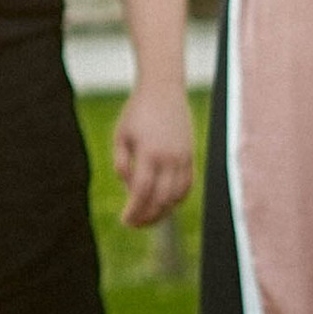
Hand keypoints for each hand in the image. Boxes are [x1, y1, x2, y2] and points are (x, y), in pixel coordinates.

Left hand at [113, 78, 193, 231]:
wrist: (164, 90)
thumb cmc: (137, 112)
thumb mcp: (121, 135)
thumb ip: (122, 163)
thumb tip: (129, 189)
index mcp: (149, 152)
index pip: (142, 192)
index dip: (134, 211)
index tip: (125, 221)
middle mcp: (170, 157)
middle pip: (161, 199)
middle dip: (148, 217)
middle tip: (134, 223)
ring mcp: (184, 157)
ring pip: (177, 196)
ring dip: (163, 211)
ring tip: (148, 218)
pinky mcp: (191, 155)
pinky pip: (187, 185)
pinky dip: (177, 199)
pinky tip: (164, 204)